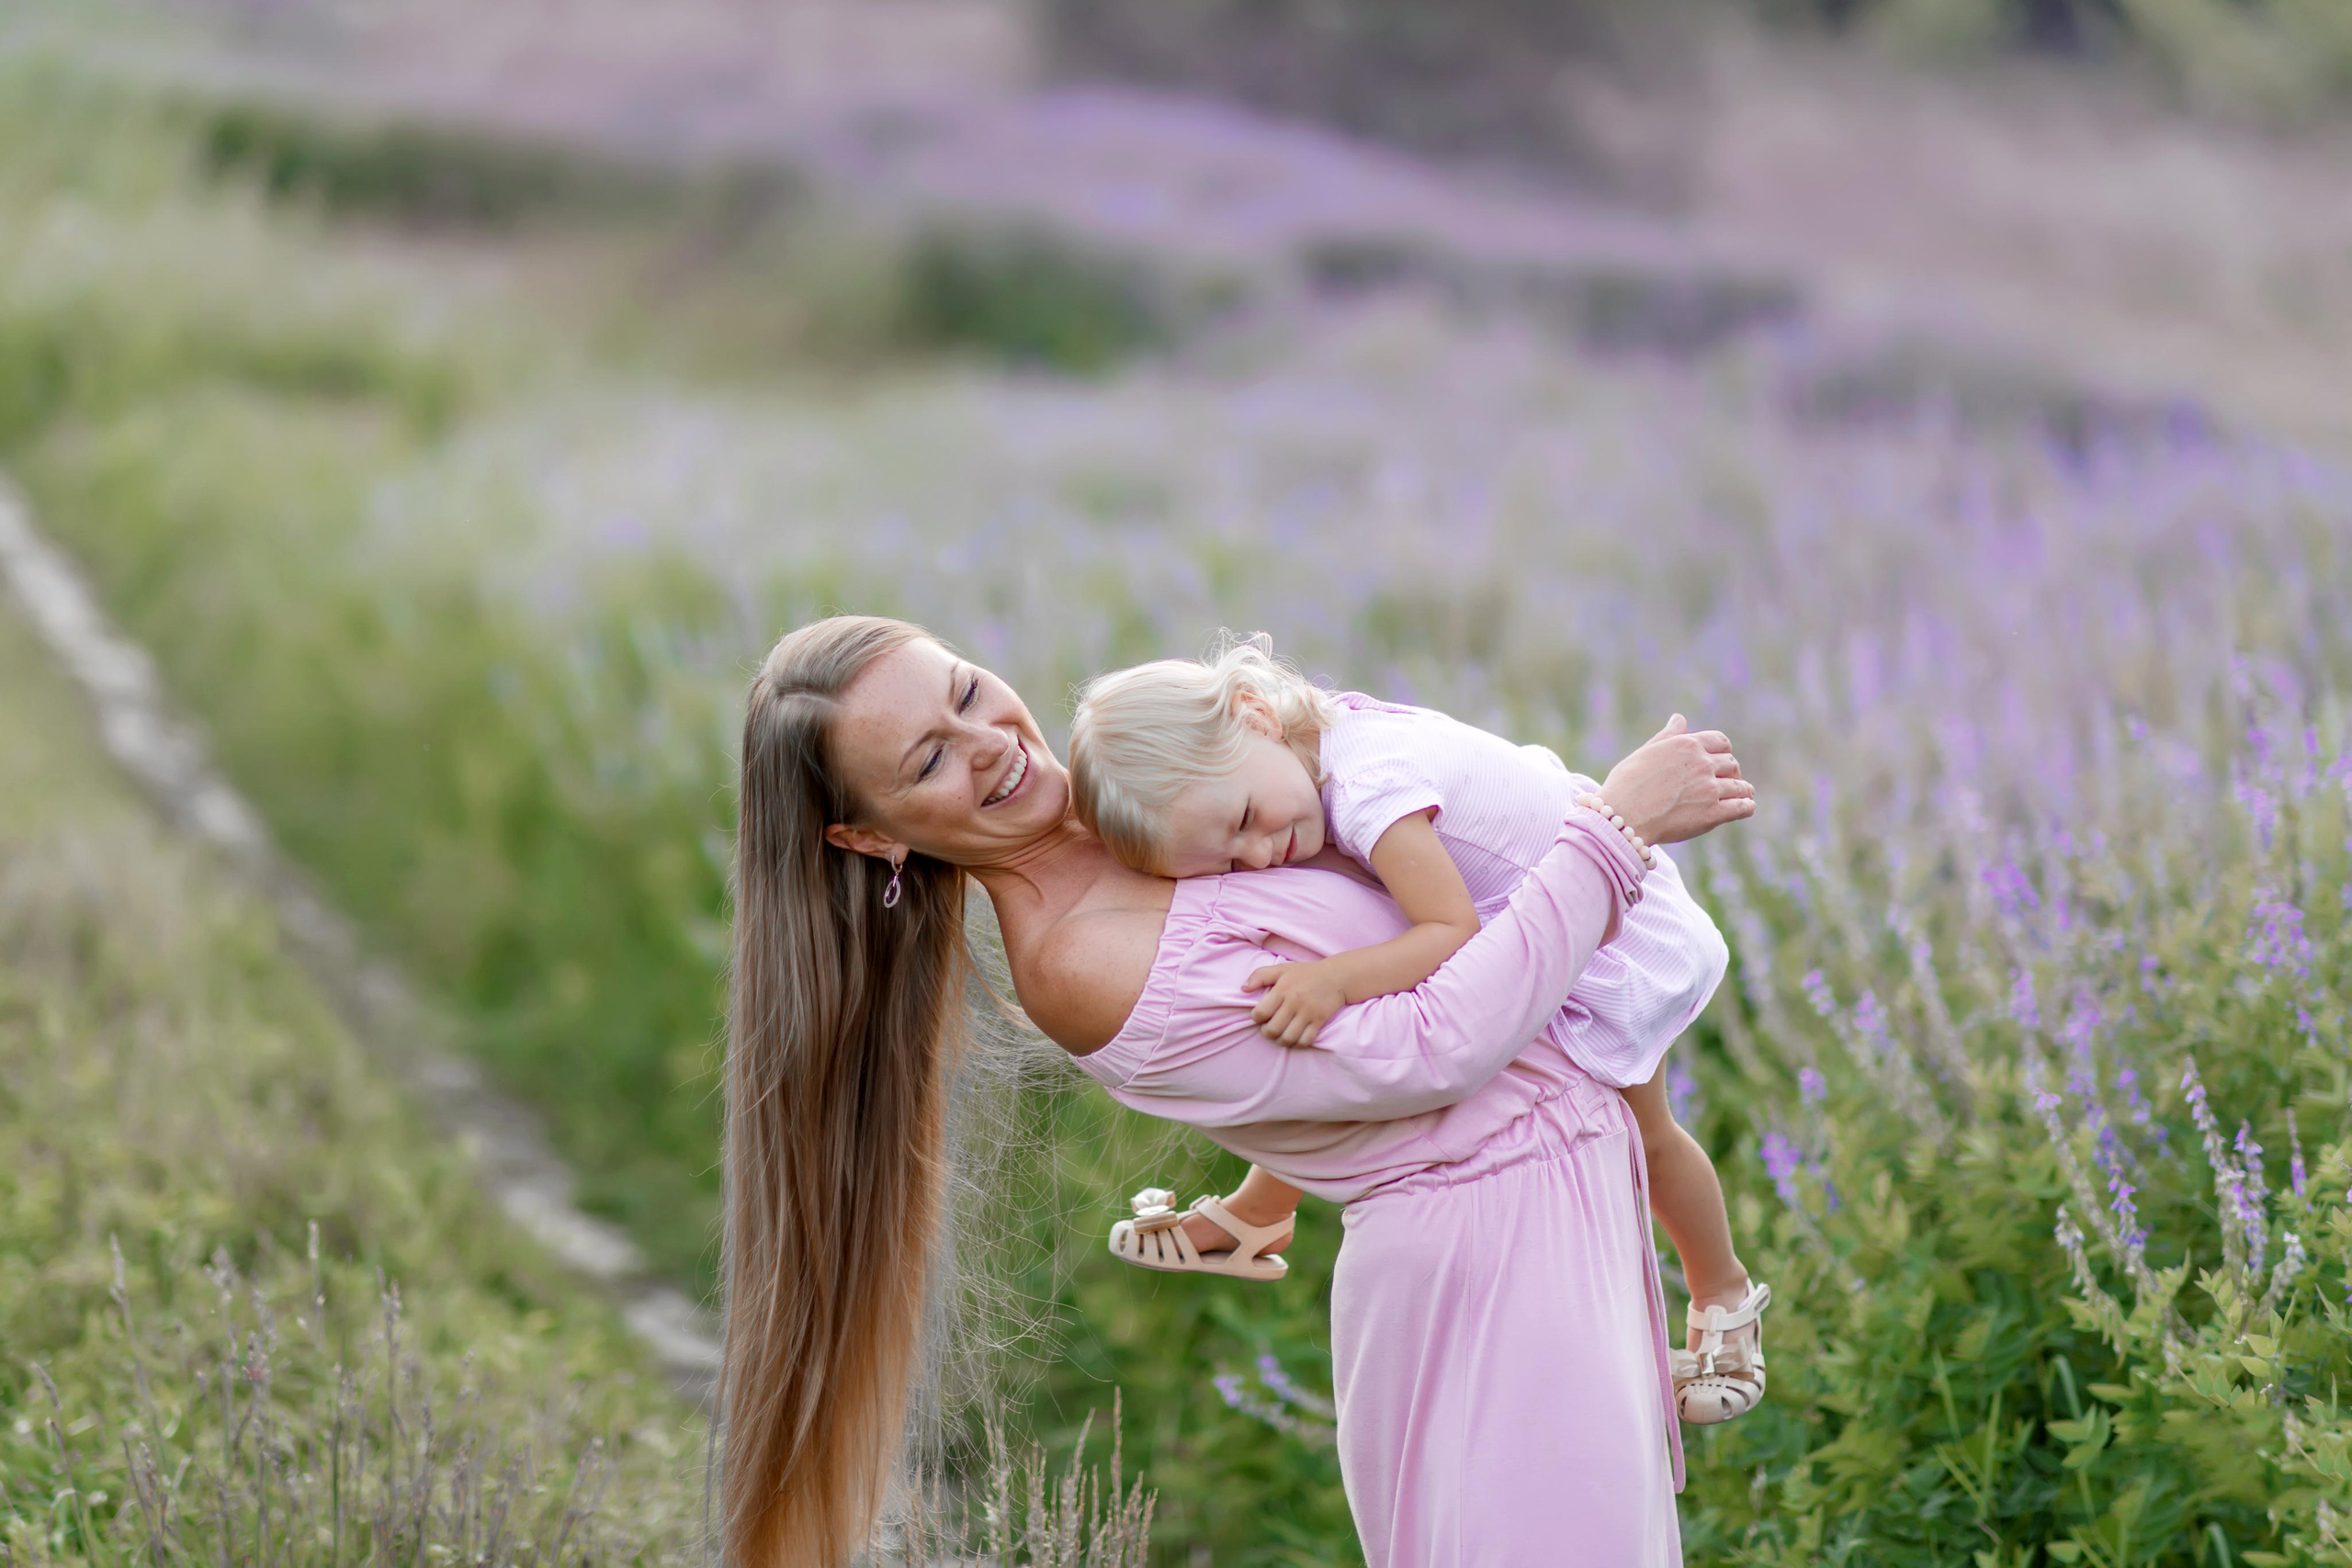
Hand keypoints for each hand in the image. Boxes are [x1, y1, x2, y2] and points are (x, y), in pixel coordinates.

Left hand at [1243, 959, 1348, 1045]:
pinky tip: (1295, 1037)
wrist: (1336, 977)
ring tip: (1280, 1035)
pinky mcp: (1319, 1021)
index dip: (1256, 1018)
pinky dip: (1298, 1044)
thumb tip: (1243, 989)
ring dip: (1281, 1040)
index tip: (1260, 1016)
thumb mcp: (1281, 969)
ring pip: (1288, 1038)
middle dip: (1267, 1033)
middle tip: (1269, 1029)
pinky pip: (1305, 1041)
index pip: (1260, 1013)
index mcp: (1282, 989)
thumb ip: (1259, 976)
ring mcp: (1308, 1013)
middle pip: (1273, 1029)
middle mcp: (1294, 1002)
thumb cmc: (1305, 973)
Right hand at [1597, 714, 1756, 845]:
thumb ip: (1667, 736)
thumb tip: (1679, 718)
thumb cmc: (1626, 785)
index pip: (1720, 742)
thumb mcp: (1645, 752)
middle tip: (1727, 781)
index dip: (1723, 752)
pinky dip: (1747, 806)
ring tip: (1743, 795)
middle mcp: (1702, 763)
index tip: (1720, 761)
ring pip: (1740, 786)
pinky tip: (1746, 807)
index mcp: (1687, 745)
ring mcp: (1710, 789)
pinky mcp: (1713, 813)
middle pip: (1731, 764)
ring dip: (1742, 789)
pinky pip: (1742, 807)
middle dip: (1731, 771)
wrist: (1622, 817)